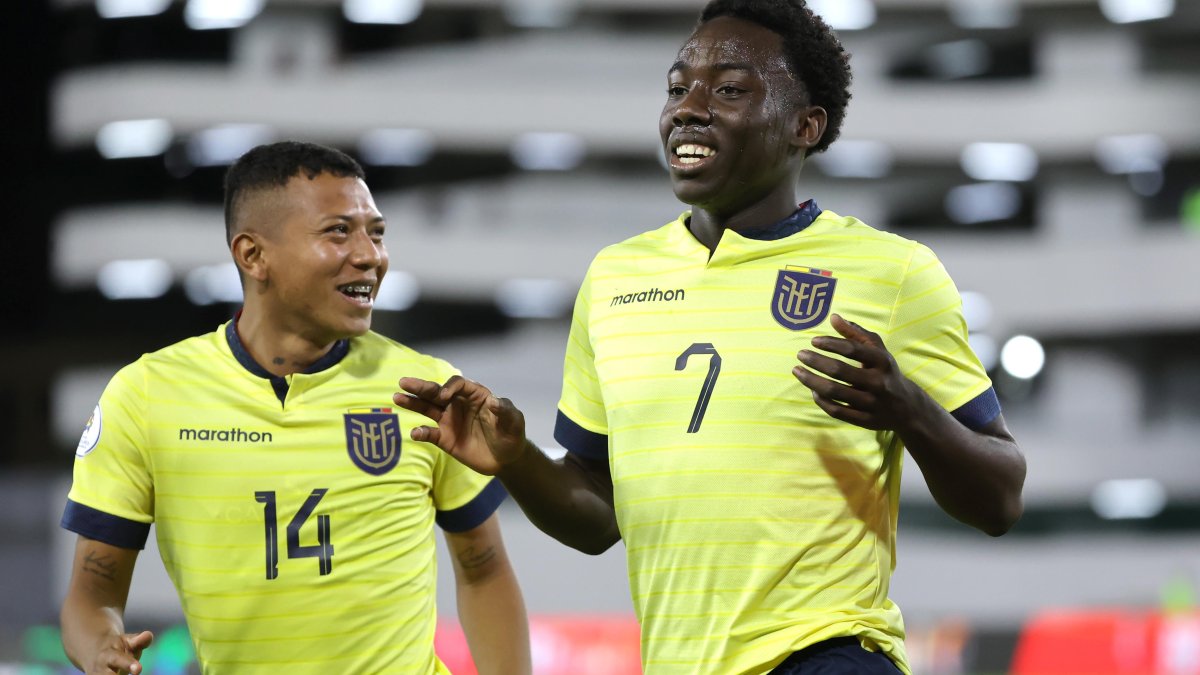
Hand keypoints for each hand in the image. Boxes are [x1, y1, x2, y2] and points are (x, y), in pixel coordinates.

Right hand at [87, 630, 152, 674]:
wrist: (93, 653)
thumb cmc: (117, 648)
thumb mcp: (127, 641)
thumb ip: (139, 640)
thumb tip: (148, 635)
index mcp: (108, 654)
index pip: (119, 659)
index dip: (128, 664)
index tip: (138, 670)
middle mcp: (100, 669)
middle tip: (136, 672)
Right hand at [393, 376, 526, 474]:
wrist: (506, 458)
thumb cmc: (511, 434)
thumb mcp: (515, 422)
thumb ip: (506, 411)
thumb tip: (494, 402)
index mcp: (475, 395)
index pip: (458, 384)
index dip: (450, 387)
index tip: (444, 396)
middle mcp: (459, 404)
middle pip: (437, 392)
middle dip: (421, 387)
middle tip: (403, 382)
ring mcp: (450, 420)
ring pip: (428, 408)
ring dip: (413, 403)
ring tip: (397, 397)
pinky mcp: (445, 438)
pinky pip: (430, 434)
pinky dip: (421, 433)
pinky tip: (414, 433)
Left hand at [792, 314, 920, 431]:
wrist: (908, 408)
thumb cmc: (886, 372)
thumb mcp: (877, 350)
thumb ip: (856, 333)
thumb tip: (833, 317)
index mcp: (882, 362)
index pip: (852, 349)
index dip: (830, 343)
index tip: (813, 340)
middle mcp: (878, 382)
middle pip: (840, 371)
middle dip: (816, 361)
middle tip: (800, 354)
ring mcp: (871, 403)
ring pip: (834, 392)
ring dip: (811, 381)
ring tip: (797, 371)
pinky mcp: (865, 420)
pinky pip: (836, 410)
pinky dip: (821, 400)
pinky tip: (813, 390)